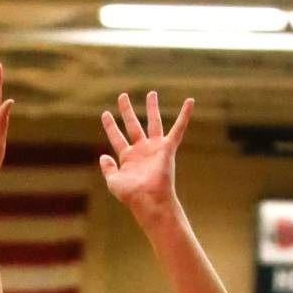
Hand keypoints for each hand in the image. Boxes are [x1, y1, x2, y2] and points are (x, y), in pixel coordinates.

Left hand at [99, 92, 192, 220]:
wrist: (147, 199)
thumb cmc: (131, 194)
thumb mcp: (113, 181)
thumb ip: (107, 169)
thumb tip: (103, 156)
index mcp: (128, 157)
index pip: (116, 137)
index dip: (110, 126)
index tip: (105, 113)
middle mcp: (141, 150)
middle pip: (133, 126)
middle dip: (127, 111)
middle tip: (122, 96)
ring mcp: (155, 148)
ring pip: (153, 123)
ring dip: (152, 108)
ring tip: (151, 93)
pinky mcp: (167, 148)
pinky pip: (178, 128)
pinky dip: (185, 115)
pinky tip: (189, 101)